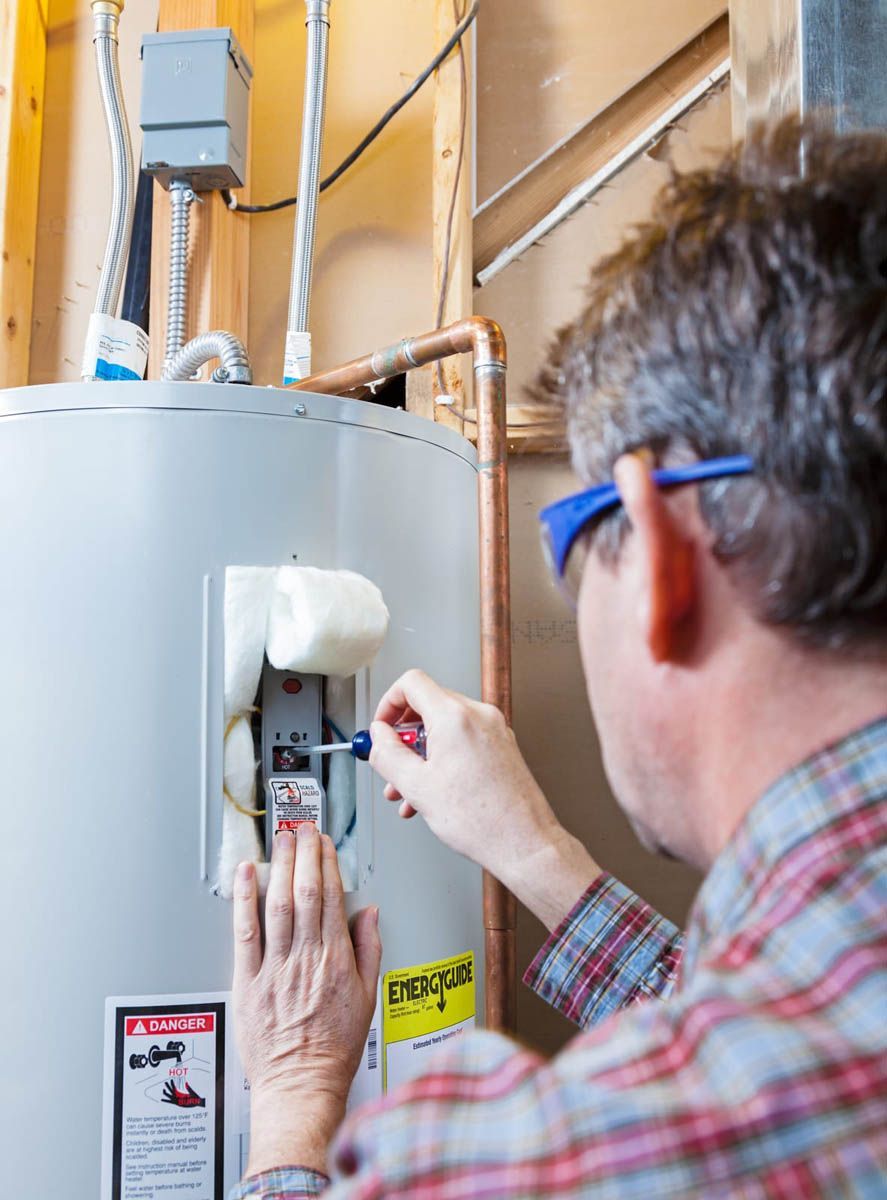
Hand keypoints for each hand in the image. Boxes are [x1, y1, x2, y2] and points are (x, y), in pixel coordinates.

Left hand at [232, 825, 380, 1175]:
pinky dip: (245, 900)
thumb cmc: (335, 1048)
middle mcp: (306, 958)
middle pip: (305, 893)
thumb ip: (369, 950)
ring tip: (281, 839)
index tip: (324, 842)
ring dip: (280, 867)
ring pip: (278, 905)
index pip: (332, 897)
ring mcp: (275, 968)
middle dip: (304, 854)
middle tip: (301, 828)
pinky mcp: (248, 982)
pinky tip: (247, 875)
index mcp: (337, 960)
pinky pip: (245, 933)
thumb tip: (369, 913)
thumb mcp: (368, 997)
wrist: (301, 1085)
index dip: (327, 863)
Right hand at [369, 670, 599, 928]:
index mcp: (455, 717)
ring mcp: (494, 730)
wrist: (524, 842)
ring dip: (421, 754)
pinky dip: (444, 759)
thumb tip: (377, 737)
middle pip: (428, 705)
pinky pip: (464, 741)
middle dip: (404, 736)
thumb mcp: (416, 786)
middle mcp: (478, 715)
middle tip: (391, 761)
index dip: (388, 703)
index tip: (382, 727)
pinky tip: (432, 792)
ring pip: (445, 728)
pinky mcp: (503, 746)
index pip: (412, 683)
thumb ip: (388, 754)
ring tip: (408, 788)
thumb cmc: (482, 820)